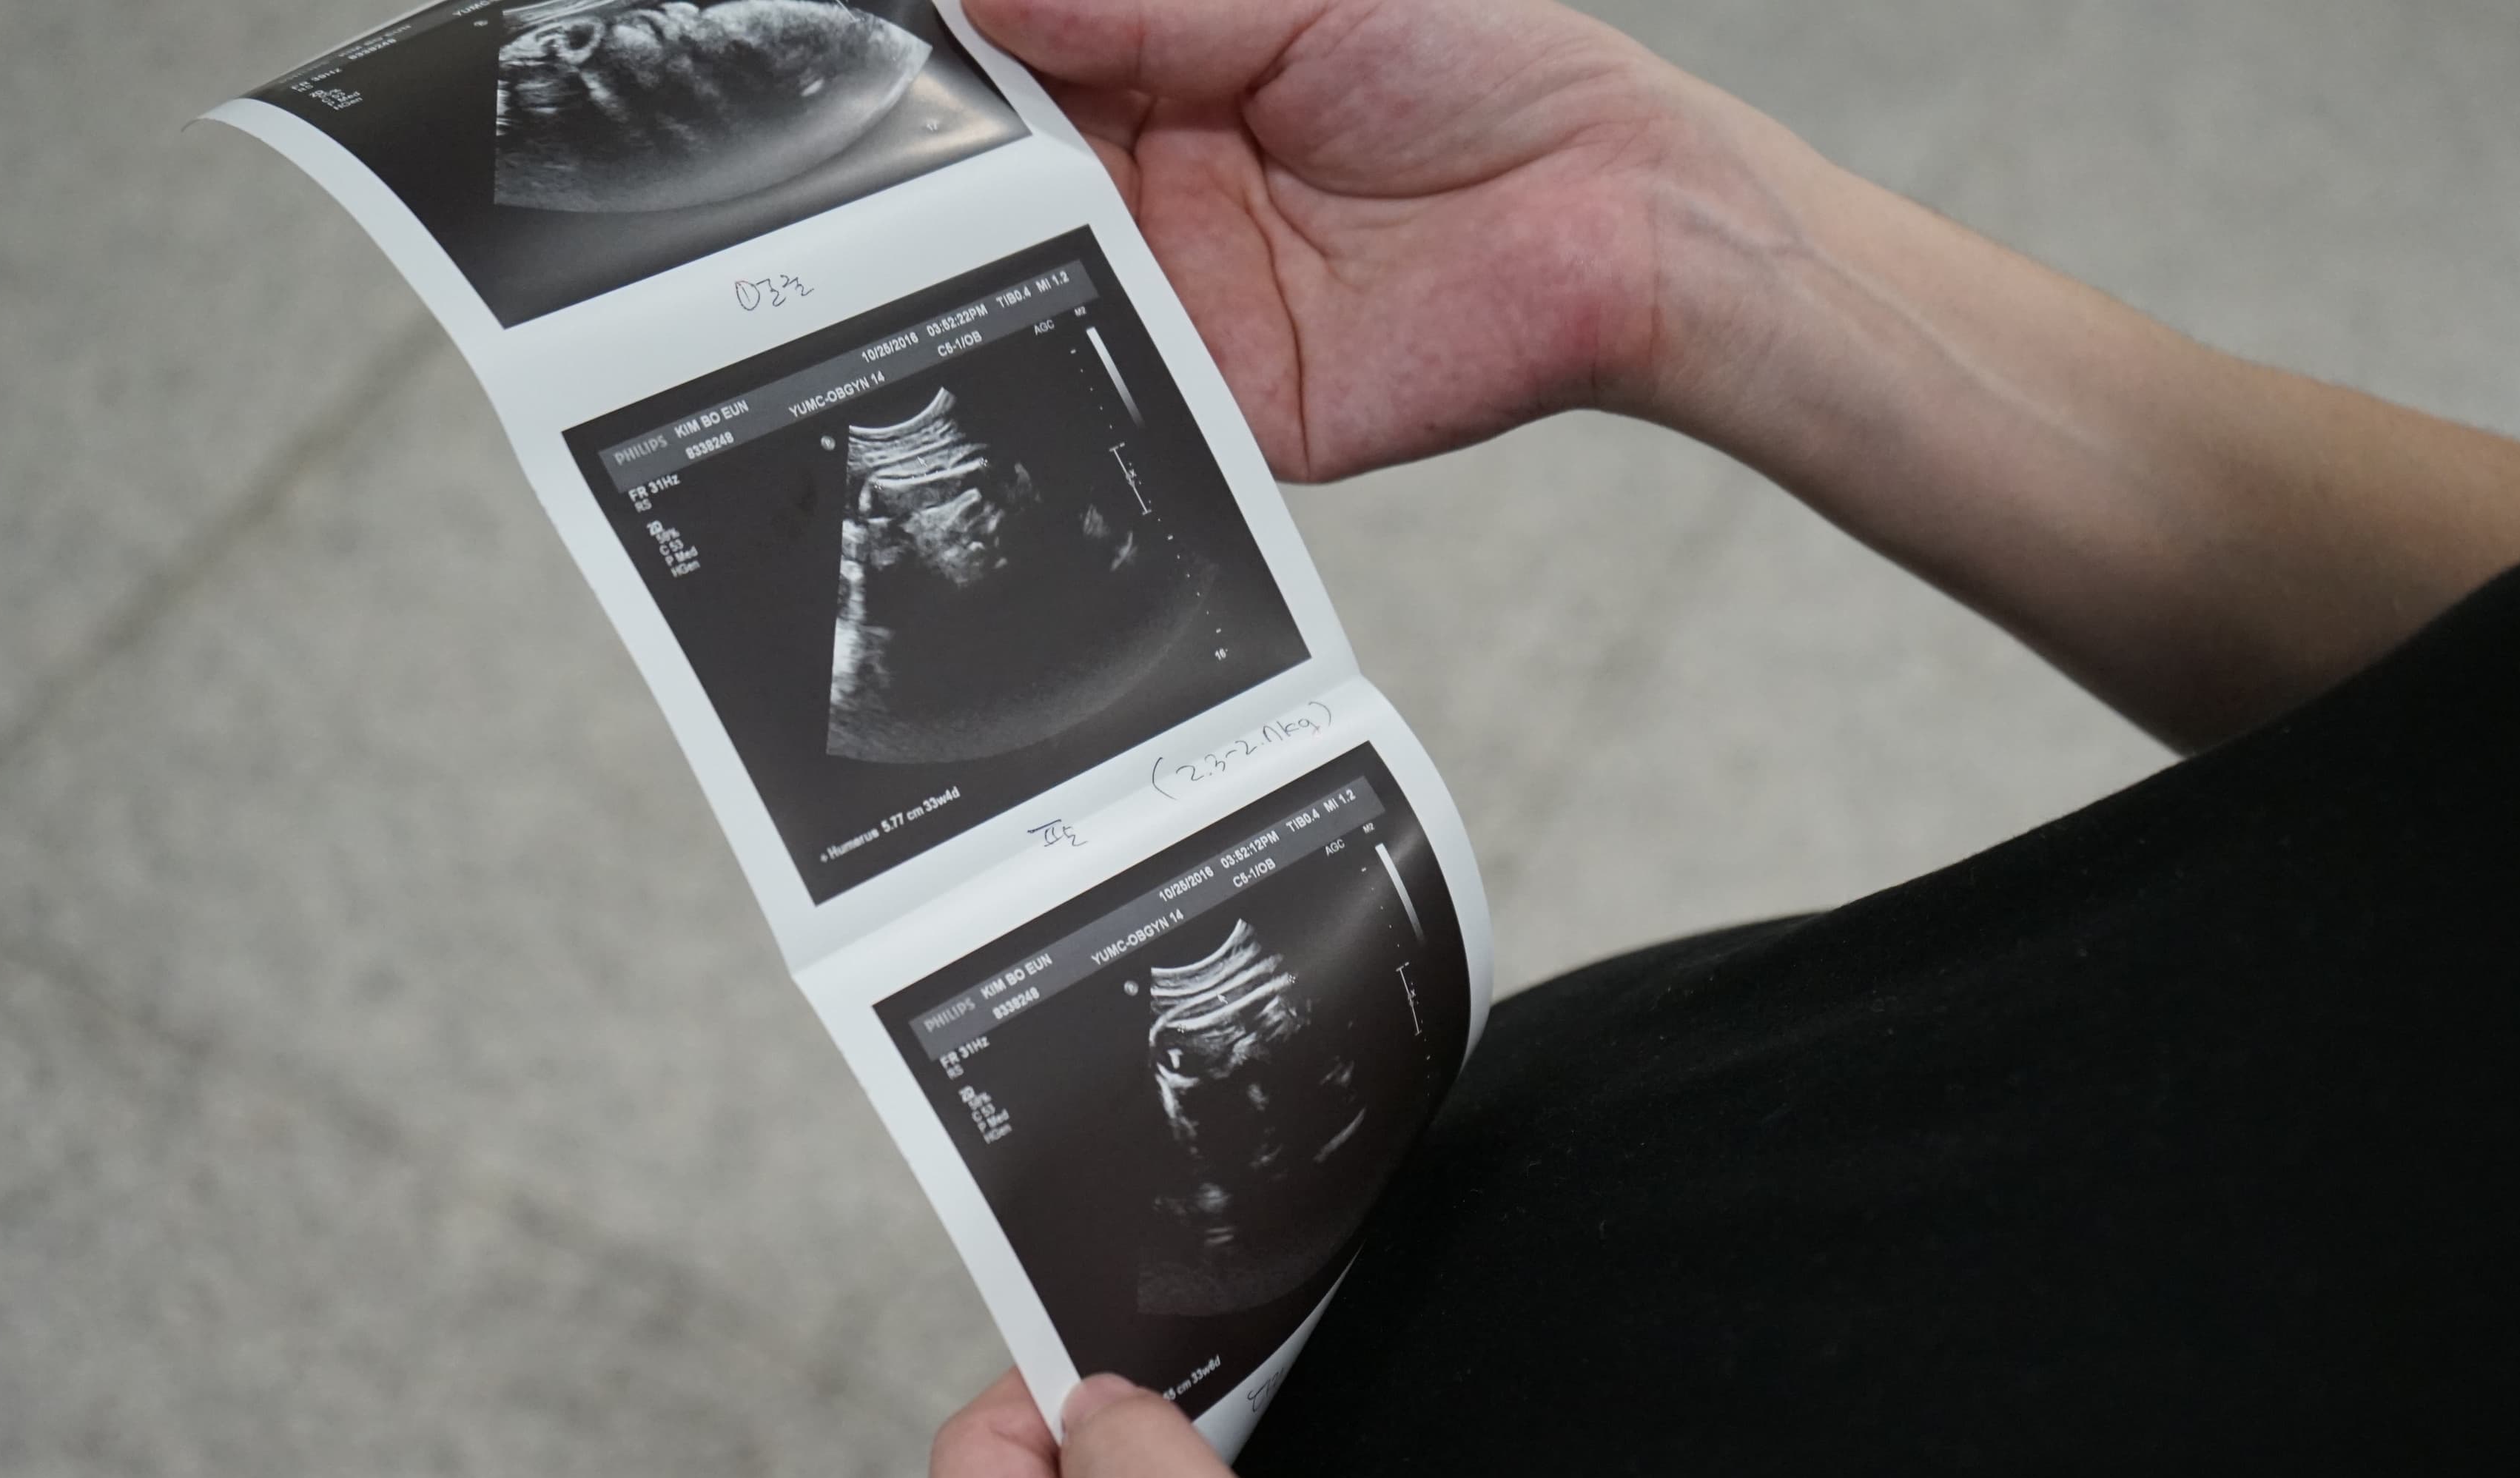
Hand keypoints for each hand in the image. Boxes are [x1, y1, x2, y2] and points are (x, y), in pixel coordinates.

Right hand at [967, 0, 1698, 478]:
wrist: (1610, 214)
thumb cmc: (1487, 77)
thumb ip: (1137, 4)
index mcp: (1168, 81)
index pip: (1024, 70)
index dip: (967, 59)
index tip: (909, 52)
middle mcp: (1163, 193)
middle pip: (1010, 180)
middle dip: (960, 158)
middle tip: (925, 134)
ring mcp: (1187, 298)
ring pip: (1043, 282)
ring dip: (1001, 249)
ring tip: (985, 202)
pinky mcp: (1224, 396)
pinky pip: (1123, 388)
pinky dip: (1077, 354)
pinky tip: (1051, 300)